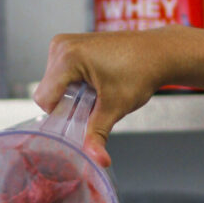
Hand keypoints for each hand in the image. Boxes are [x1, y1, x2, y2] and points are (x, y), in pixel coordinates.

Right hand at [33, 28, 194, 166]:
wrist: (157, 52)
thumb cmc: (141, 72)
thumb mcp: (116, 107)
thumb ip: (98, 134)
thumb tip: (96, 160)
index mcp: (68, 58)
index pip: (45, 99)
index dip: (62, 114)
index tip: (83, 115)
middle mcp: (62, 45)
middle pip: (47, 91)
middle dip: (66, 104)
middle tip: (93, 104)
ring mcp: (65, 42)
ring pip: (52, 83)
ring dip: (69, 94)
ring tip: (96, 92)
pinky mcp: (70, 43)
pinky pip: (60, 72)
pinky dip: (72, 83)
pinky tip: (94, 83)